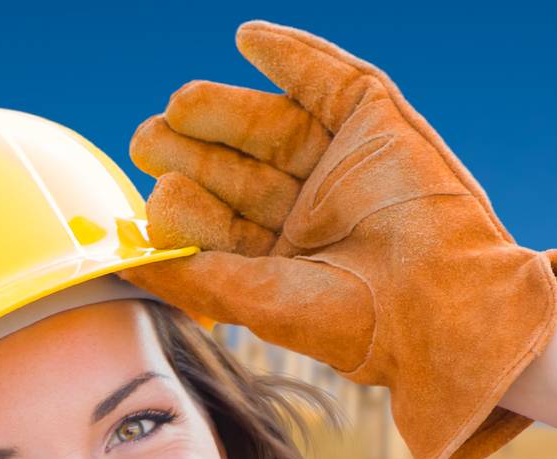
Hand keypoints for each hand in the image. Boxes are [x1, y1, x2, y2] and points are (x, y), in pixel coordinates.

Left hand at [121, 20, 556, 458]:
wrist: (439, 305)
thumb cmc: (353, 322)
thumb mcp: (254, 299)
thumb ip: (187, 275)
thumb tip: (117, 259)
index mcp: (283, 261)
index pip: (220, 223)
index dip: (184, 208)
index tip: (154, 199)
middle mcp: (310, 212)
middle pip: (237, 169)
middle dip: (192, 152)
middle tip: (147, 139)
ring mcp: (344, 165)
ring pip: (272, 125)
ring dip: (224, 110)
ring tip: (181, 104)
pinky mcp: (379, 125)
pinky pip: (329, 80)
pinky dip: (291, 55)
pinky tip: (248, 39)